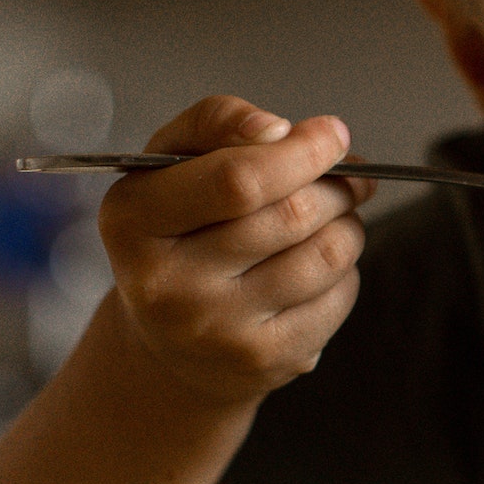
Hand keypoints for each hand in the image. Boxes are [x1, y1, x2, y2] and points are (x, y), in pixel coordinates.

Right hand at [98, 96, 374, 405]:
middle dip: (337, 185)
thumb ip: (217, 123)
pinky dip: (346, 270)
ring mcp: (216, 330)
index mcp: (134, 221)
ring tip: (332, 218)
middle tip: (350, 177)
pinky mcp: (263, 360)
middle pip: (293, 214)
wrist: (169, 340)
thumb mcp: (170, 163)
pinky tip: (318, 268)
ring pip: (327, 253)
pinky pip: (341, 295)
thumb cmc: (179, 229)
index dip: (302, 152)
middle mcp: (167, 284)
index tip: (334, 134)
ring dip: (347, 223)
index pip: (238, 181)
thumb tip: (276, 128)